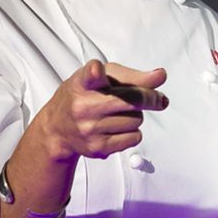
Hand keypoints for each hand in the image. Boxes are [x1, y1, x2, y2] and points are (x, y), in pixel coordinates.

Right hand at [36, 59, 168, 164]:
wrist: (57, 128)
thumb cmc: (85, 96)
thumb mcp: (102, 77)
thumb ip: (132, 76)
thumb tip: (160, 76)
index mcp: (84, 82)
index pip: (88, 76)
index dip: (93, 72)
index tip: (95, 69)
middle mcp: (84, 106)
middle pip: (132, 99)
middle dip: (151, 98)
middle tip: (159, 99)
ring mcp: (89, 128)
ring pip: (137, 119)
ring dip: (136, 115)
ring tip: (118, 113)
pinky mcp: (97, 148)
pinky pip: (135, 137)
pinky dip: (133, 132)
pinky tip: (117, 128)